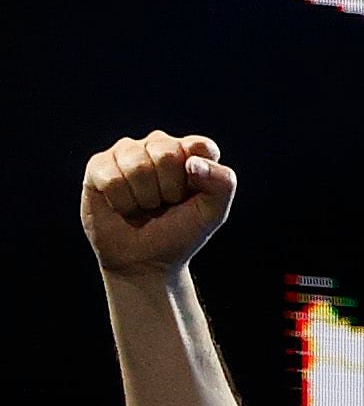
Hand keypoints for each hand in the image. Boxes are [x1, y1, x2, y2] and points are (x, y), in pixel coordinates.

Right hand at [82, 130, 236, 278]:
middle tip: (165, 204)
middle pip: (167, 154)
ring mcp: (126, 152)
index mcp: (190, 152)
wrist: (146, 260)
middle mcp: (158, 145)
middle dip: (169, 190)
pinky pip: (112, 178)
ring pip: (137, 166)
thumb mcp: (213, 213)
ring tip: (145, 206)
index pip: (201, 146)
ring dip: (144, 198)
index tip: (192, 194)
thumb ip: (223, 183)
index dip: (199, 175)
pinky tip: (124, 207)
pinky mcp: (99, 165)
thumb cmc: (181, 232)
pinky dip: (122, 203)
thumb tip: (192, 162)